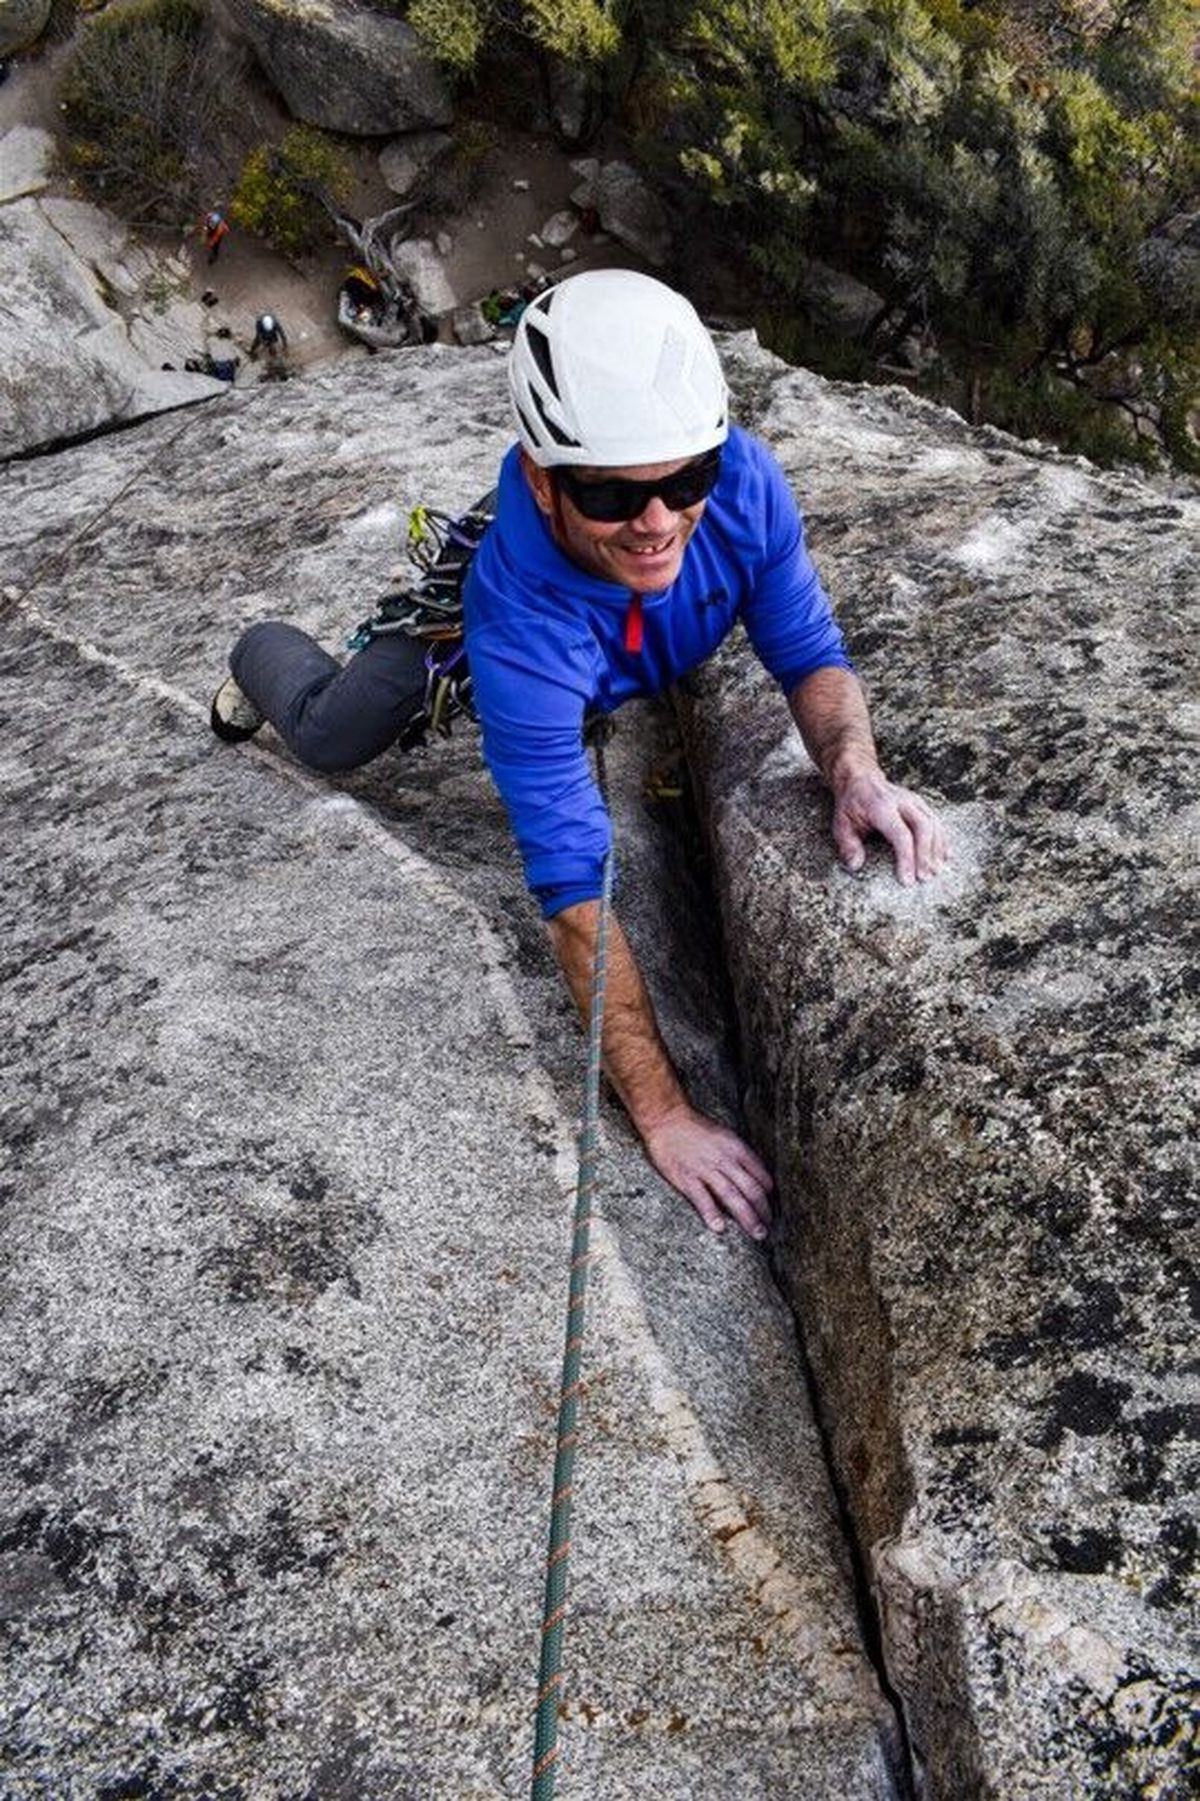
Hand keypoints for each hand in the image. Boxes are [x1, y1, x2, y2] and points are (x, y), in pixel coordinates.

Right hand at [641, 1106, 772, 1240]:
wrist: (667, 1119)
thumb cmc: (696, 1128)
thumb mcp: (726, 1136)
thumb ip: (739, 1156)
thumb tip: (754, 1177)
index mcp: (736, 1148)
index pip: (761, 1175)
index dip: (769, 1195)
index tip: (770, 1208)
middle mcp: (724, 1160)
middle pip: (751, 1189)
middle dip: (763, 1212)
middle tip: (767, 1229)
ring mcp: (705, 1169)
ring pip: (732, 1196)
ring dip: (747, 1217)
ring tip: (756, 1233)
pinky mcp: (686, 1178)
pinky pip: (702, 1198)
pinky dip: (711, 1213)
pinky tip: (719, 1228)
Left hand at [832, 767, 947, 885]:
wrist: (860, 778)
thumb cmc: (851, 805)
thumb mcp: (841, 823)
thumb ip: (847, 845)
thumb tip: (855, 866)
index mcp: (881, 806)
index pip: (900, 834)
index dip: (906, 858)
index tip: (907, 880)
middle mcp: (901, 801)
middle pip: (923, 827)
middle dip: (926, 855)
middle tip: (925, 877)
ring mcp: (914, 801)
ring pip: (933, 824)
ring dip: (937, 849)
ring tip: (935, 871)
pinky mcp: (921, 804)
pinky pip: (937, 822)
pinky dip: (942, 840)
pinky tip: (945, 857)